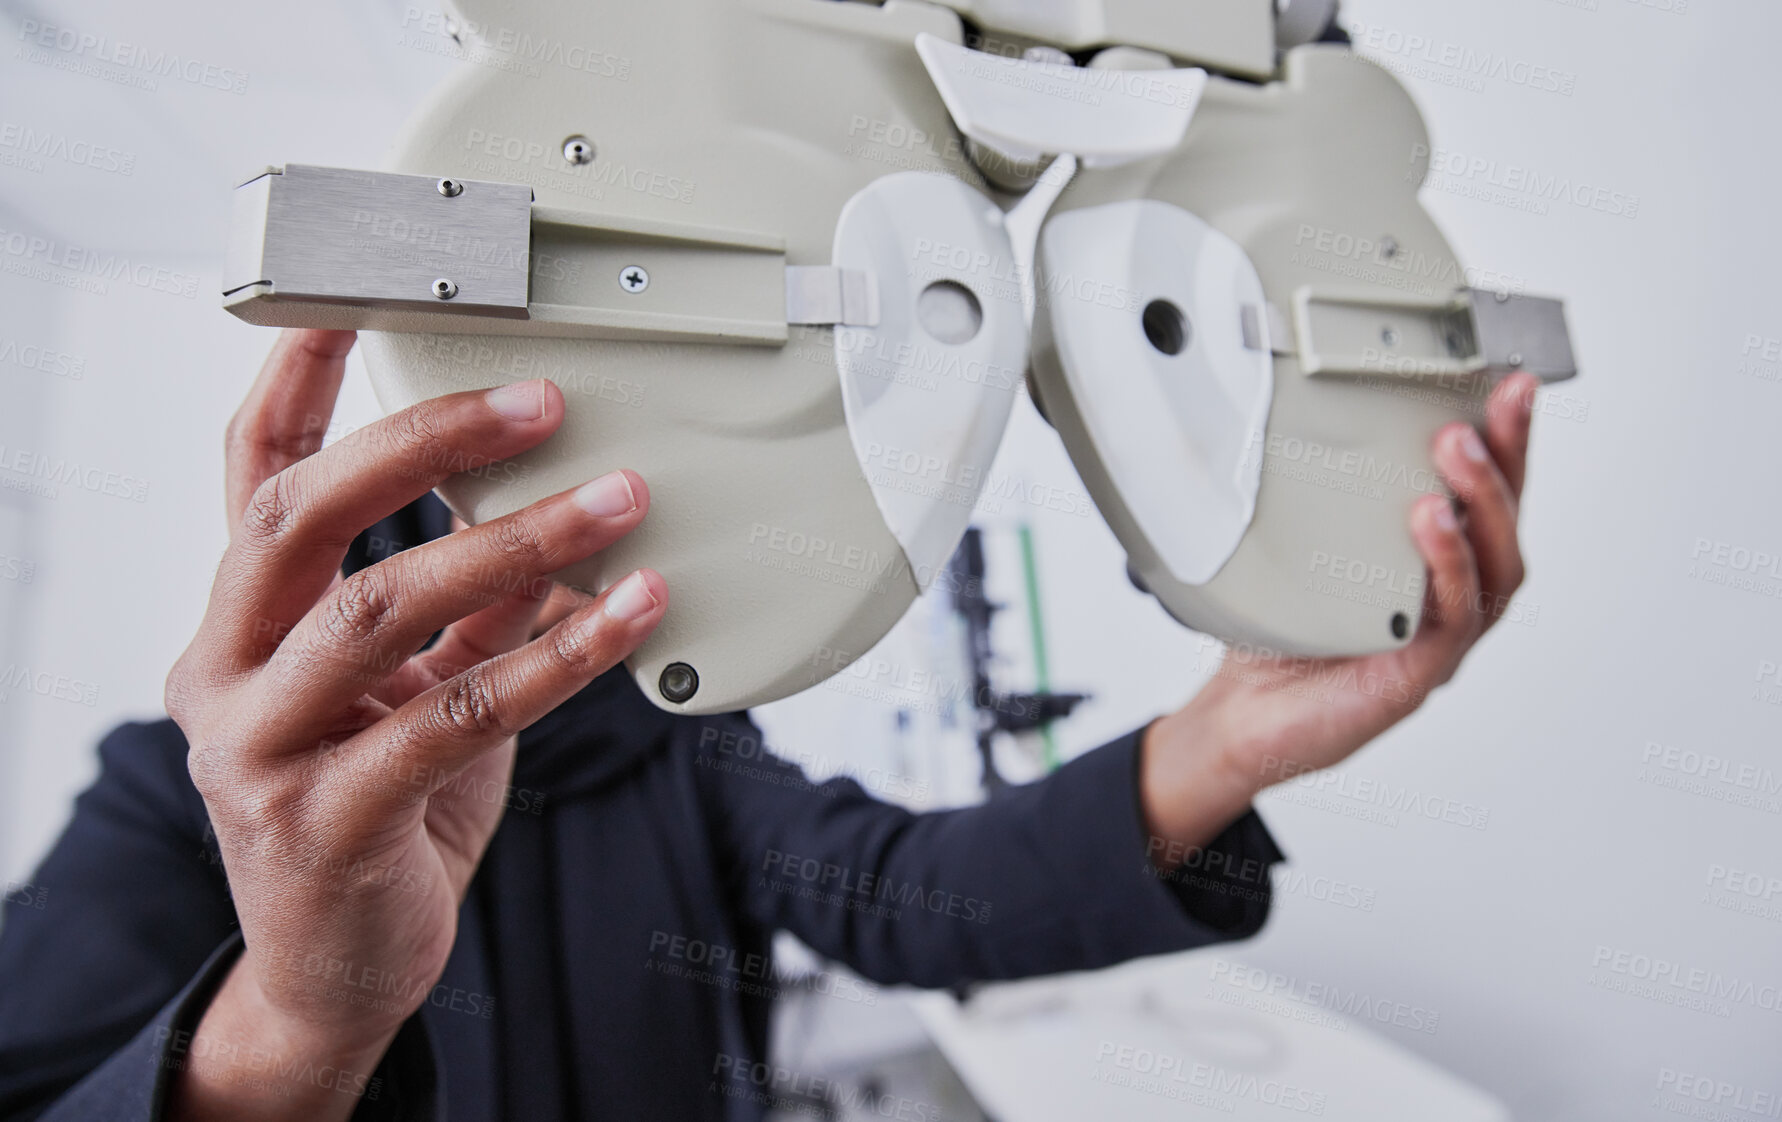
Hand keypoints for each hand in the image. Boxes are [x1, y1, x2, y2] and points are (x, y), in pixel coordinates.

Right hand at [162, 330, 666, 1120]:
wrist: (338, 971)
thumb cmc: (376, 814)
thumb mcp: (412, 691)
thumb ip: (458, 608)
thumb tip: (545, 518)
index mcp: (240, 628)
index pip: (252, 479)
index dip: (296, 385)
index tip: (352, 300)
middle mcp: (224, 676)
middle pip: (300, 519)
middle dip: (422, 442)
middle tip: (537, 400)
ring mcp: (259, 752)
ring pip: (380, 611)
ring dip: (515, 544)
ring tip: (618, 499)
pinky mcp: (323, 824)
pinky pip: (455, 715)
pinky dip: (556, 655)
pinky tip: (629, 614)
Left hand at [1141, 374, 1537, 860]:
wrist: (1246, 715)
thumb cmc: (1283, 633)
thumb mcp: (1301, 548)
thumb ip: (1323, 496)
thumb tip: (1306, 414)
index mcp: (1434, 563)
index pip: (1484, 492)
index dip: (1507, 438)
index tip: (1511, 382)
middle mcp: (1451, 597)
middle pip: (1505, 523)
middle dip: (1508, 457)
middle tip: (1490, 405)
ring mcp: (1443, 638)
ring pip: (1493, 567)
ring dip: (1482, 502)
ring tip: (1456, 450)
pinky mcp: (1418, 674)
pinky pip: (1452, 619)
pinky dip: (1447, 566)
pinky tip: (1429, 524)